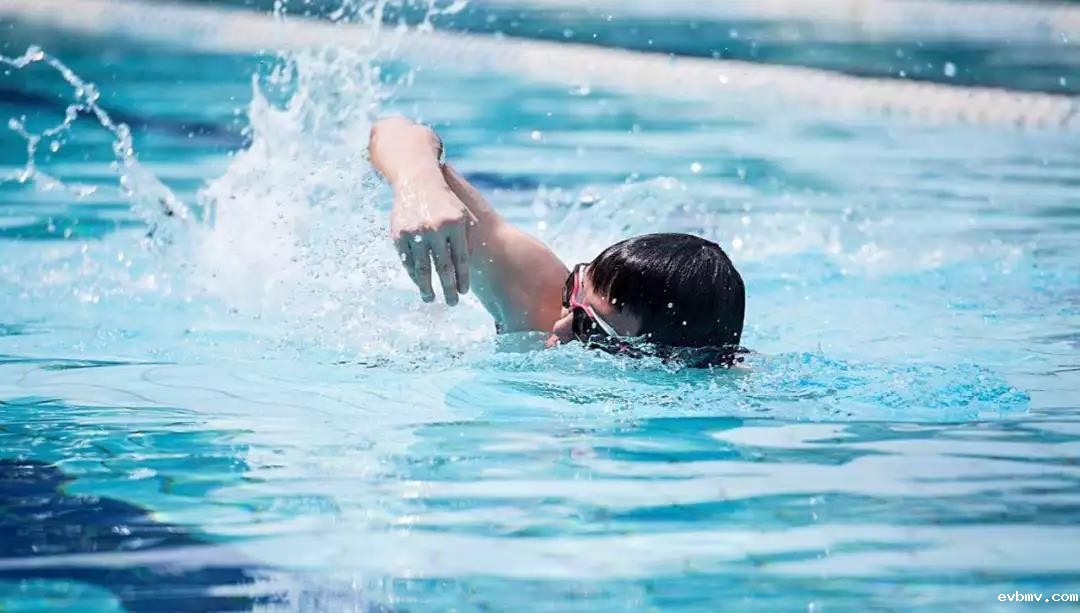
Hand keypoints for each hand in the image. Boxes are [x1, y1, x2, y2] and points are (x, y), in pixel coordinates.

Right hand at [390, 181, 470, 304]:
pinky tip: (419, 283)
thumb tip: (468, 268)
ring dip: (427, 287)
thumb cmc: (445, 200)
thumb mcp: (462, 214)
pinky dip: (413, 274)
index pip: (461, 260)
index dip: (462, 278)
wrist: (417, 180)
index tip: (463, 292)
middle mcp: (436, 228)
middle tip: (452, 303)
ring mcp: (416, 231)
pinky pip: (407, 261)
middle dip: (448, 288)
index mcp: (455, 224)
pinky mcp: (399, 234)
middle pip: (444, 268)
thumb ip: (466, 238)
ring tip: (431, 299)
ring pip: (423, 268)